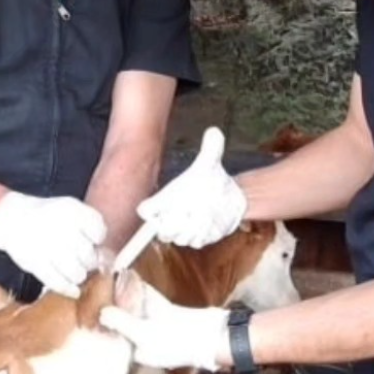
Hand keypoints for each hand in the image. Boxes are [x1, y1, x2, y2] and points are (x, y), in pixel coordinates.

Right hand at [0, 191, 106, 297]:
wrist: (14, 218)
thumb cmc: (50, 217)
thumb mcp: (71, 210)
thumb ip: (91, 228)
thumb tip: (108, 258)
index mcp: (71, 210)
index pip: (98, 232)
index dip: (97, 240)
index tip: (90, 239)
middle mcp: (59, 226)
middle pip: (89, 256)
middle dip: (88, 261)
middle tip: (81, 258)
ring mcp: (46, 246)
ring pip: (76, 273)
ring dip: (79, 275)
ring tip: (73, 269)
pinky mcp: (34, 263)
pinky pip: (58, 283)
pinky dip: (68, 289)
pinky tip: (72, 289)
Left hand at [99, 279, 228, 370]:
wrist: (210, 334)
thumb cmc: (177, 342)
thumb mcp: (144, 334)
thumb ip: (123, 323)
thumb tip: (102, 313)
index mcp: (138, 351)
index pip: (116, 338)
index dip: (104, 325)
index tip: (92, 308)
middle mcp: (145, 340)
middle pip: (125, 322)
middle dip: (115, 308)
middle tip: (99, 290)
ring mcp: (157, 326)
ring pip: (137, 309)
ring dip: (127, 296)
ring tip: (112, 280)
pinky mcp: (168, 313)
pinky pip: (151, 300)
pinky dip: (142, 290)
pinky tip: (131, 277)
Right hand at [136, 127, 246, 247]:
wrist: (228, 198)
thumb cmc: (210, 181)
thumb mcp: (209, 164)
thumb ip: (210, 148)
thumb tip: (214, 131)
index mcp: (165, 199)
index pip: (145, 211)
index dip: (152, 212)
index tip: (169, 204)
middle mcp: (170, 217)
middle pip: (162, 230)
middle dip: (178, 221)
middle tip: (192, 209)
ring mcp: (182, 231)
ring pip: (180, 237)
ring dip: (194, 226)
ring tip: (207, 212)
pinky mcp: (196, 240)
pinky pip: (195, 242)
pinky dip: (205, 232)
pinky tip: (213, 221)